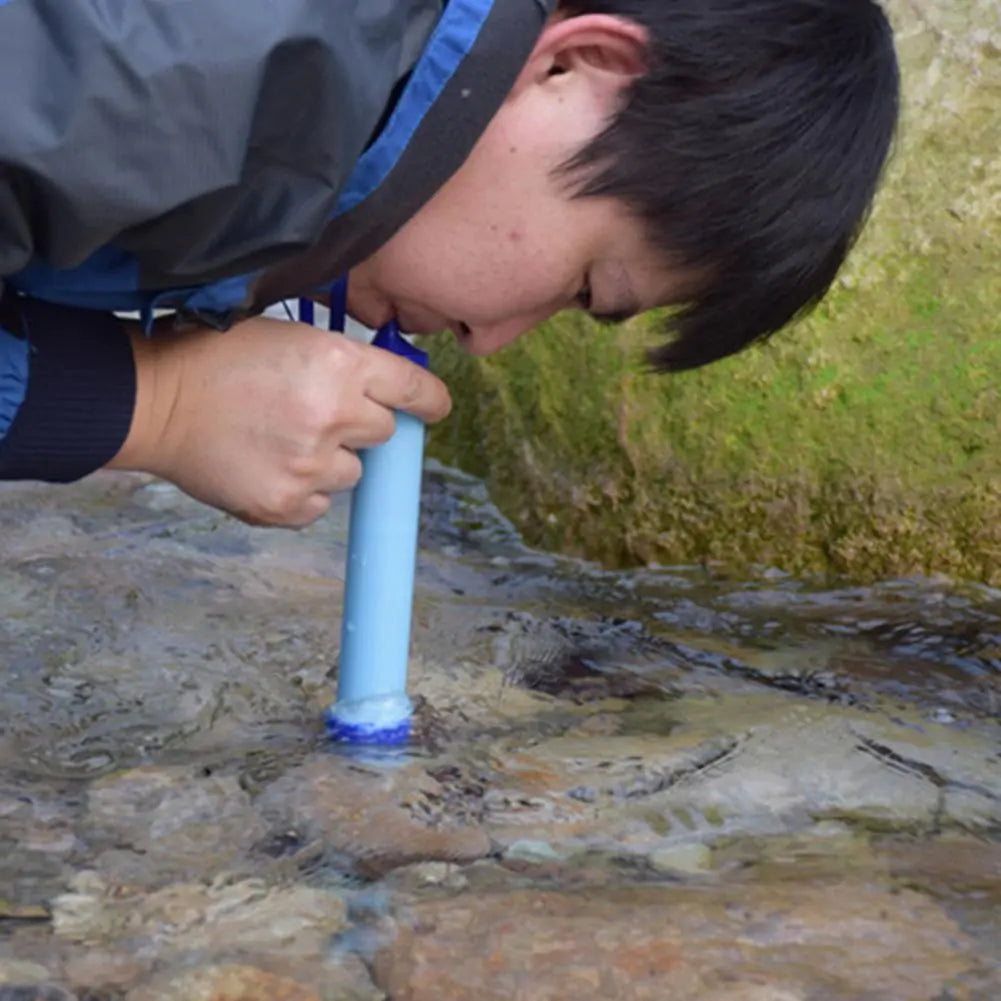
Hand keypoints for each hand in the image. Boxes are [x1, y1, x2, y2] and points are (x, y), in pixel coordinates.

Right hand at [107, 316, 449, 525]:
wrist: (155, 400)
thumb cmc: (215, 357)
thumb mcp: (290, 336)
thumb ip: (344, 363)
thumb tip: (387, 389)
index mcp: (340, 364)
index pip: (414, 389)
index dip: (430, 400)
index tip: (433, 407)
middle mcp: (335, 415)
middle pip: (385, 432)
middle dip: (360, 424)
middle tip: (315, 412)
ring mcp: (312, 464)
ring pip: (353, 472)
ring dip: (330, 460)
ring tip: (281, 438)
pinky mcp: (287, 503)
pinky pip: (320, 504)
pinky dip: (303, 490)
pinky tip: (268, 464)